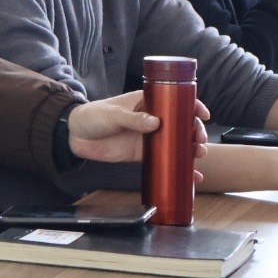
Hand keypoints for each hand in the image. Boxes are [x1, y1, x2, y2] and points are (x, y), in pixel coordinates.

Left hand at [67, 90, 209, 166]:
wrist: (75, 135)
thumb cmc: (92, 116)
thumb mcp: (112, 114)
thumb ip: (132, 119)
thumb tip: (155, 122)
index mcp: (146, 102)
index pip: (174, 101)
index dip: (192, 106)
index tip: (202, 114)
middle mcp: (152, 119)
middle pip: (181, 124)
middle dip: (195, 131)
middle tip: (199, 140)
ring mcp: (149, 137)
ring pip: (177, 143)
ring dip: (192, 149)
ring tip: (199, 155)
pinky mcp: (143, 153)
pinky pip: (165, 160)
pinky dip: (180, 168)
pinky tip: (193, 176)